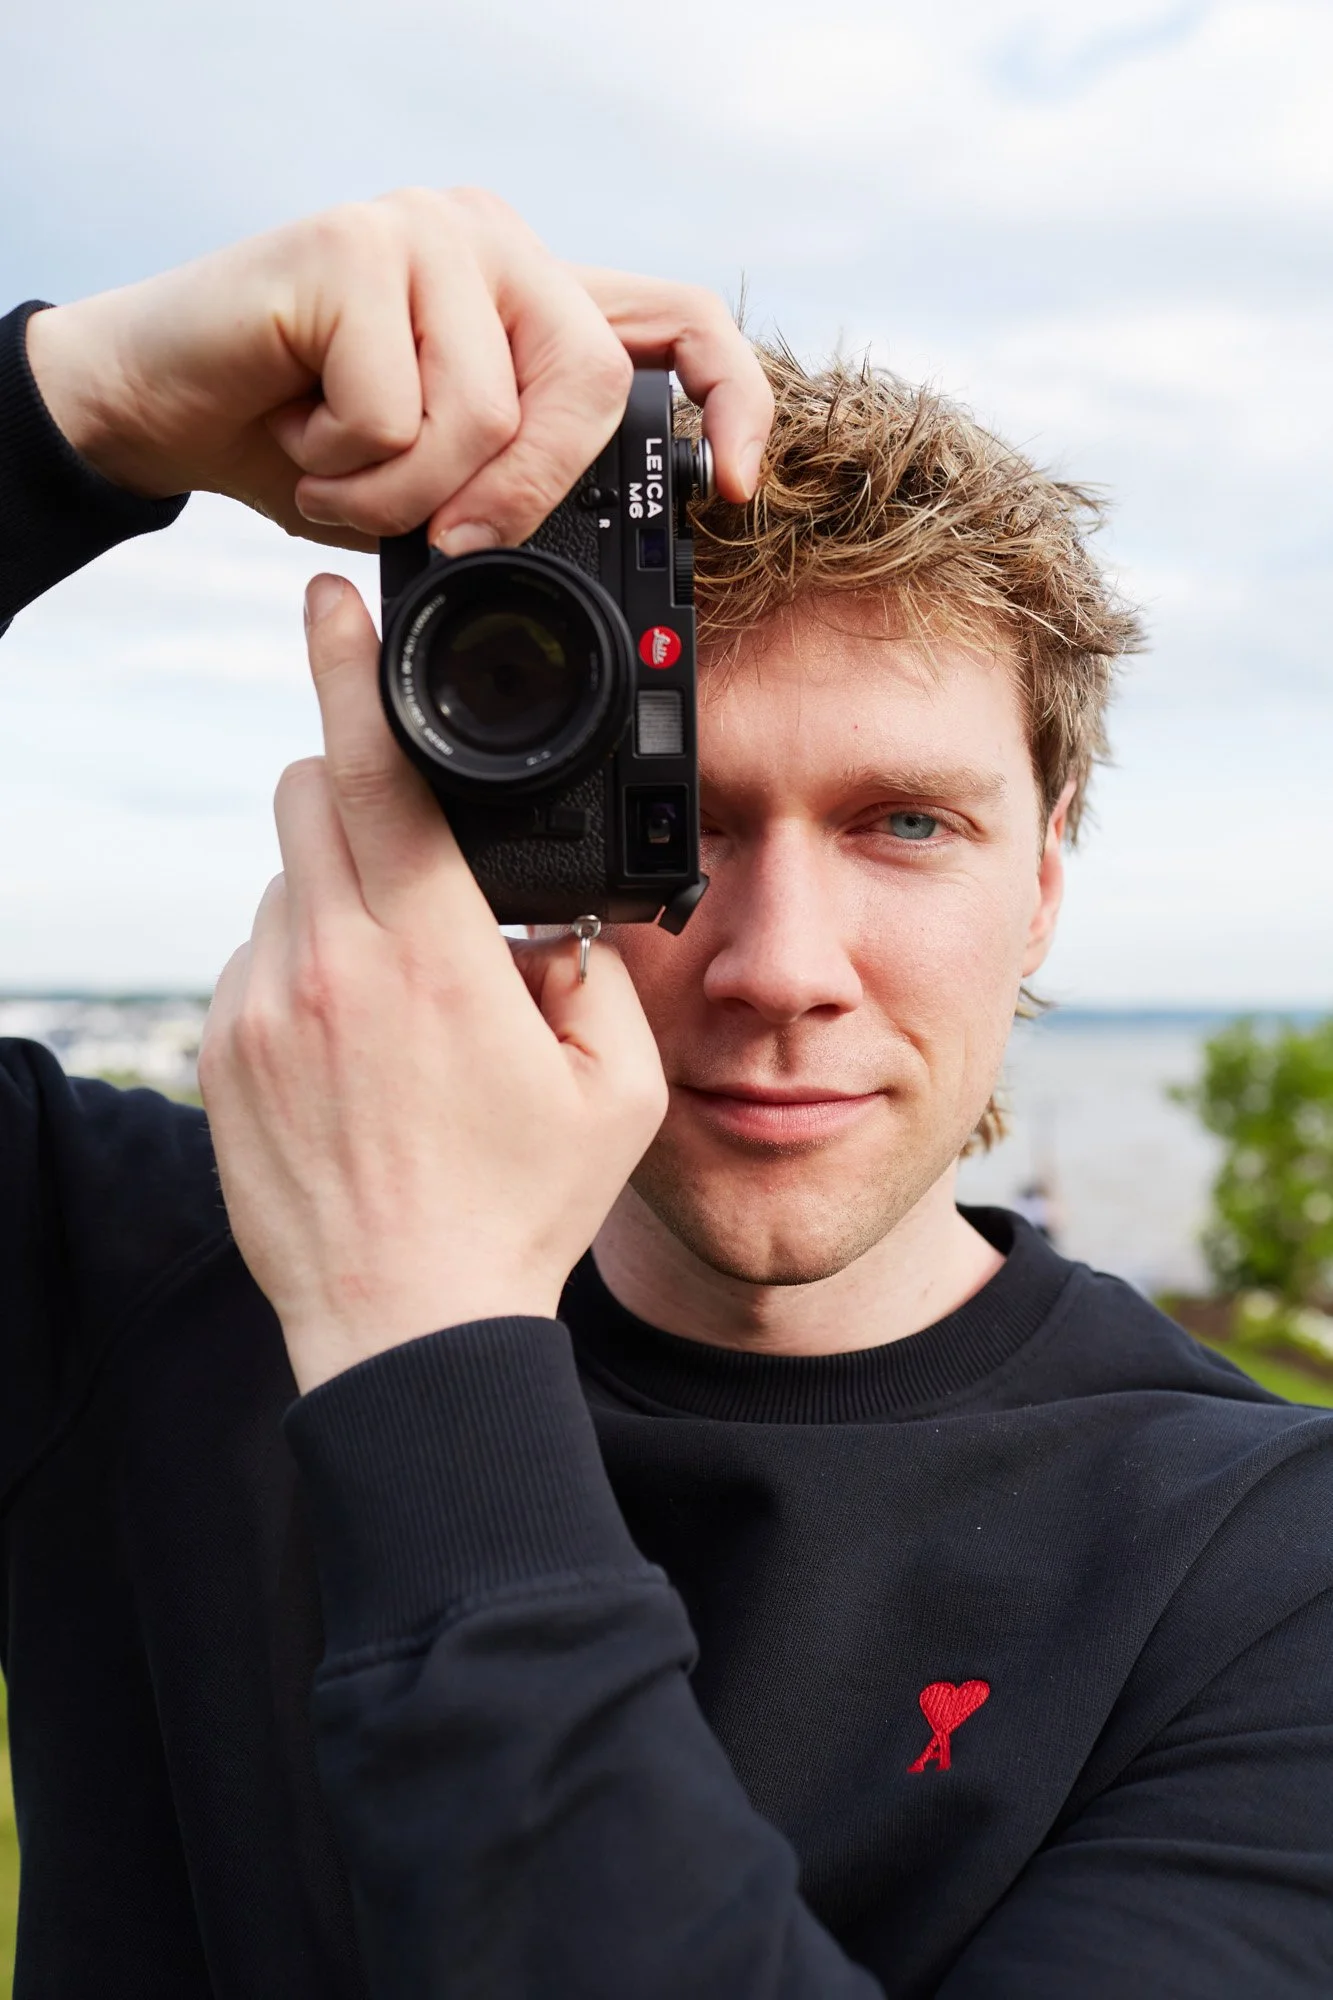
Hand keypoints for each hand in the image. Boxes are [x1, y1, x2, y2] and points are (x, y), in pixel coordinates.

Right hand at [23, 187, 772, 551]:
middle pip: (592, 383)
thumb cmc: (301, 444)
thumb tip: (610, 541)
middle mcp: (491, 241)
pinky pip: (396, 411)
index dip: (733, 401)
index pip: (683, 321)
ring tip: (339, 474)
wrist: (159, 410)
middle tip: (441, 535)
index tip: (734, 489)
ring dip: (401, 496)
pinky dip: (345, 471)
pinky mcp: (351, 245)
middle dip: (522, 494)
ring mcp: (425, 229)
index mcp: (531, 293)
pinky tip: (299, 436)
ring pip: (484, 414)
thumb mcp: (436, 480)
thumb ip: (519, 481)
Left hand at [198, 574, 666, 1393]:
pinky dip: (304, 966)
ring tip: (399, 998)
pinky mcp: (220, 1054)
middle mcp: (327, 967)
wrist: (407, 1326)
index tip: (327, 601)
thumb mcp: (616, 1089)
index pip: (374, 771)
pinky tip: (351, 1049)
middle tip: (420, 859)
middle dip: (359, 788)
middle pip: (310, 795)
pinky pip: (256, 957)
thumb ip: (595, 975)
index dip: (348, 668)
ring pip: (285, 879)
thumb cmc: (519, 1210)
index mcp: (432, 958)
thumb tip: (554, 922)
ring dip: (340, 893)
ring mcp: (258, 1011)